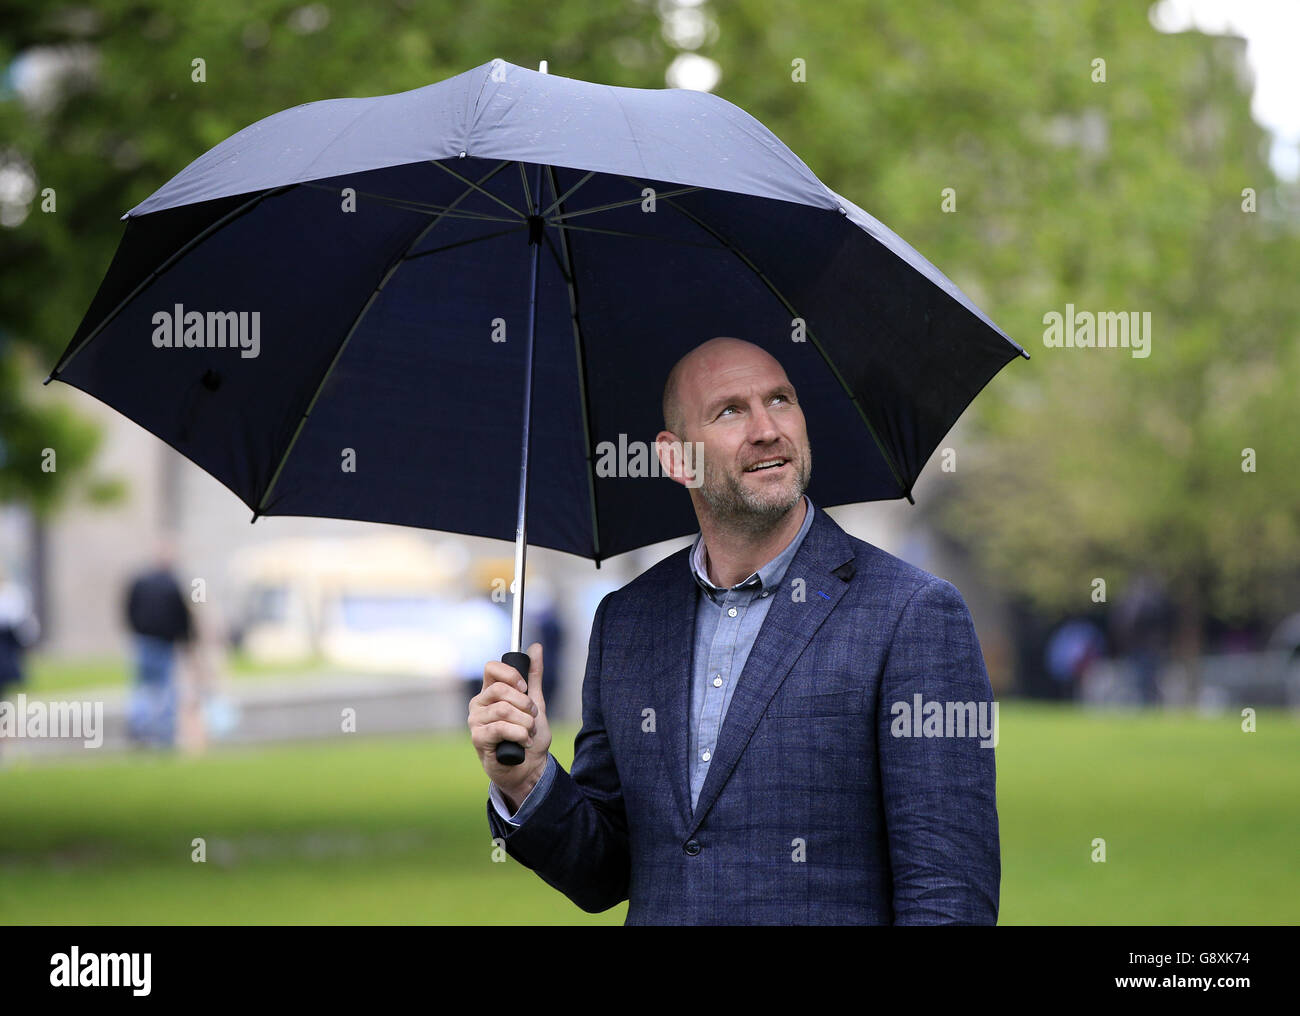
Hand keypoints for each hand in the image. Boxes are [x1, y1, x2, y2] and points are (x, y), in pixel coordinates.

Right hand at [468, 642, 550, 809]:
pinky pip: (501, 727)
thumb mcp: (536, 703)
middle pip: (501, 689)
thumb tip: (536, 647)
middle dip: (524, 703)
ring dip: (525, 722)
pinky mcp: (478, 738)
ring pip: (504, 710)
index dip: (511, 675)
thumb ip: (534, 677)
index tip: (525, 688)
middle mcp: (479, 703)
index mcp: (491, 691)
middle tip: (533, 716)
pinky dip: (519, 734)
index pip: (492, 668)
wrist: (530, 767)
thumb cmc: (529, 736)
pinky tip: (524, 742)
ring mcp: (476, 721)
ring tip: (529, 732)